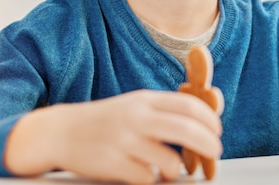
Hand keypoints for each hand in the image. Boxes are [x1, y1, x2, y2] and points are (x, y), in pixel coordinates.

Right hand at [5, 90, 222, 183]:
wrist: (61, 132)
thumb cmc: (106, 120)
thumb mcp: (135, 104)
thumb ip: (164, 110)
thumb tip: (203, 119)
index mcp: (145, 100)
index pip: (188, 105)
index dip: (209, 119)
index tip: (217, 130)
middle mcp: (136, 117)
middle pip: (187, 130)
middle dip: (208, 144)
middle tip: (215, 152)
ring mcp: (124, 141)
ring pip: (170, 161)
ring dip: (177, 170)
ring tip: (170, 170)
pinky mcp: (113, 164)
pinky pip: (147, 178)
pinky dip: (151, 179)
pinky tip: (144, 173)